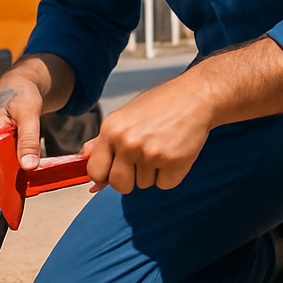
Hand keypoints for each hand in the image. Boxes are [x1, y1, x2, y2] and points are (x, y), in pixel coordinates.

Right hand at [0, 78, 44, 168]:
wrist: (19, 82)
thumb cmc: (22, 92)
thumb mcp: (30, 114)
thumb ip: (28, 140)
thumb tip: (29, 165)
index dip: (7, 173)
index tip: (21, 177)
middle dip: (12, 169)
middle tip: (28, 165)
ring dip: (13, 162)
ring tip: (26, 154)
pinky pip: (1, 155)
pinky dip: (13, 155)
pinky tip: (22, 150)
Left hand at [83, 73, 213, 193]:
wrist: (194, 97)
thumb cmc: (160, 105)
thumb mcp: (124, 117)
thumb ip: (103, 144)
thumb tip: (87, 170)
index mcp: (111, 130)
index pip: (95, 171)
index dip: (104, 176)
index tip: (113, 172)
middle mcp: (127, 142)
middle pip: (119, 185)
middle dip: (130, 179)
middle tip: (142, 159)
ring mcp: (150, 154)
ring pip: (144, 185)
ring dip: (153, 173)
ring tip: (161, 146)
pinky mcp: (173, 163)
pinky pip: (165, 185)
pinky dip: (170, 174)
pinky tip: (174, 152)